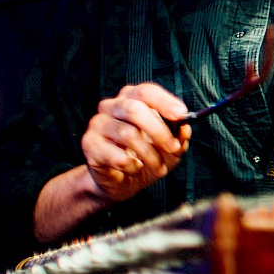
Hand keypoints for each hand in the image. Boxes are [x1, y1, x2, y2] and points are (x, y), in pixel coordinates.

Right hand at [79, 83, 190, 202]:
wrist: (122, 181)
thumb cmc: (147, 156)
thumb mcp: (170, 147)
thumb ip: (179, 136)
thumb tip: (185, 128)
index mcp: (132, 98)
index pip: (146, 91)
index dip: (165, 102)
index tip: (182, 115)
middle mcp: (112, 106)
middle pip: (135, 110)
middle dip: (159, 131)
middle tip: (174, 148)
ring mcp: (97, 123)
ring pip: (128, 134)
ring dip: (150, 155)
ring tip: (158, 167)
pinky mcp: (89, 144)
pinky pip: (116, 155)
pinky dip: (133, 166)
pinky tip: (134, 168)